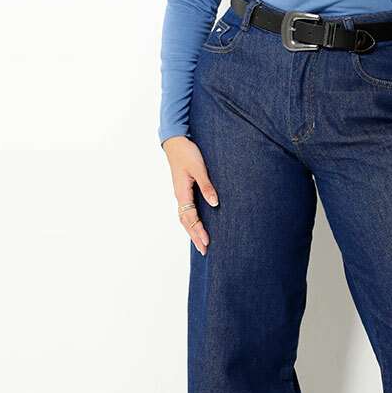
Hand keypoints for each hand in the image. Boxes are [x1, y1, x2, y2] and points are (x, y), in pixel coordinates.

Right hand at [162, 135, 218, 254]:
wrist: (176, 141)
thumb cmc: (187, 153)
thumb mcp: (199, 168)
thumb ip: (207, 186)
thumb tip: (215, 203)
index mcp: (182, 193)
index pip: (190, 218)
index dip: (198, 231)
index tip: (207, 242)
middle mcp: (180, 196)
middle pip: (186, 222)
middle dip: (195, 236)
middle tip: (204, 251)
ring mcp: (181, 194)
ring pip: (185, 217)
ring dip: (193, 231)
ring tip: (201, 243)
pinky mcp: (184, 190)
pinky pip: (187, 210)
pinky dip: (192, 221)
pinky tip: (198, 225)